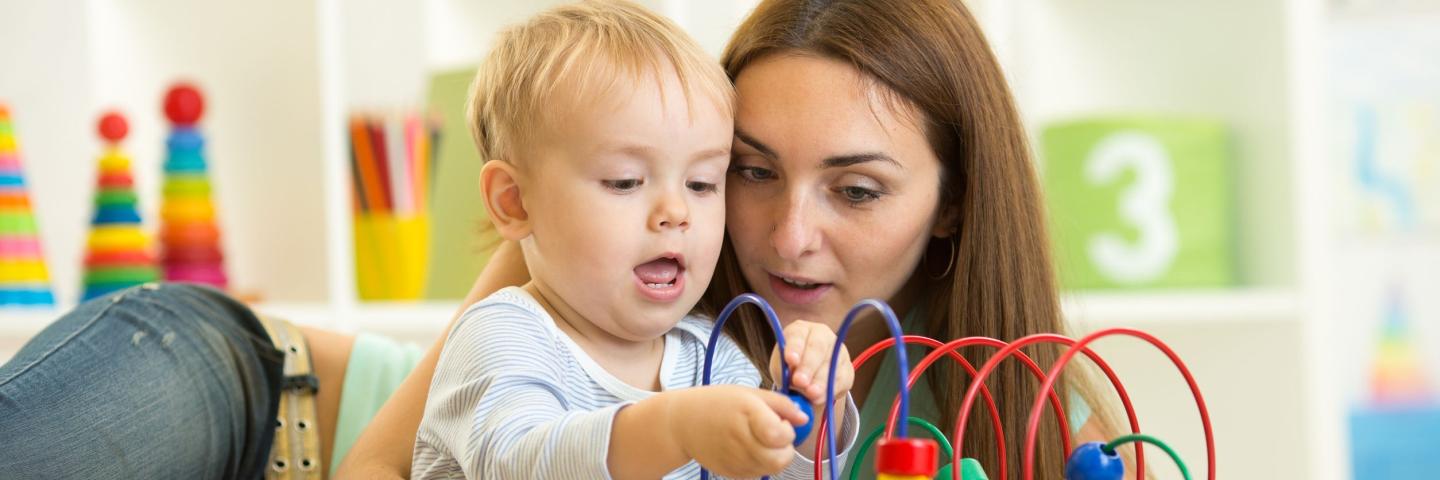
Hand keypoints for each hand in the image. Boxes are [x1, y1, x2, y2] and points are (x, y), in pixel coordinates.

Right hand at [668, 385, 807, 477]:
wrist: (682, 423)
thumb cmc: (717, 403)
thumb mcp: (749, 393)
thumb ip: (781, 404)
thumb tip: (804, 418)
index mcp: (747, 414)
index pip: (779, 435)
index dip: (787, 430)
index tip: (782, 422)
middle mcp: (740, 439)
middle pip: (779, 459)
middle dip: (786, 449)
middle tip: (776, 436)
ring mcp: (734, 460)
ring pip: (770, 469)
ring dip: (774, 456)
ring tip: (760, 440)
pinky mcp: (730, 472)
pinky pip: (757, 473)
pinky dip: (760, 463)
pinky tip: (747, 447)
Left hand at [769, 320, 854, 410]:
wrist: (808, 380)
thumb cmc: (790, 368)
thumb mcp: (781, 367)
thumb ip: (784, 370)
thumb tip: (792, 379)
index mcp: (801, 330)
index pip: (798, 335)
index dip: (795, 347)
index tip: (790, 359)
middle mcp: (822, 335)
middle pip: (817, 348)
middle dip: (808, 366)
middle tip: (800, 381)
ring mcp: (838, 350)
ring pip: (831, 364)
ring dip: (820, 381)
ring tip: (810, 393)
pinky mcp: (847, 369)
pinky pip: (841, 379)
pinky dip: (830, 390)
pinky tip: (819, 398)